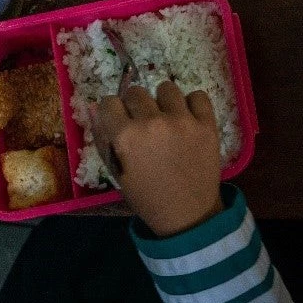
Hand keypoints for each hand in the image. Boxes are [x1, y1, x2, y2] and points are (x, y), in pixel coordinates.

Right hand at [95, 82, 223, 236]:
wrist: (188, 214)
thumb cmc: (148, 197)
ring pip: (167, 88)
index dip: (113, 112)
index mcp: (126, 136)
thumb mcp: (116, 172)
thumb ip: (103, 138)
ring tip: (167, 120)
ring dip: (163, 102)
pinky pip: (198, 96)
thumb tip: (95, 108)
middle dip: (135, 106)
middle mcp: (153, 122)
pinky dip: (192, 104)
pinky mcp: (207, 124)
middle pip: (136, 92)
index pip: (109, 101)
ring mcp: (182, 121)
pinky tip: (188, 119)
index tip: (119, 121)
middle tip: (144, 124)